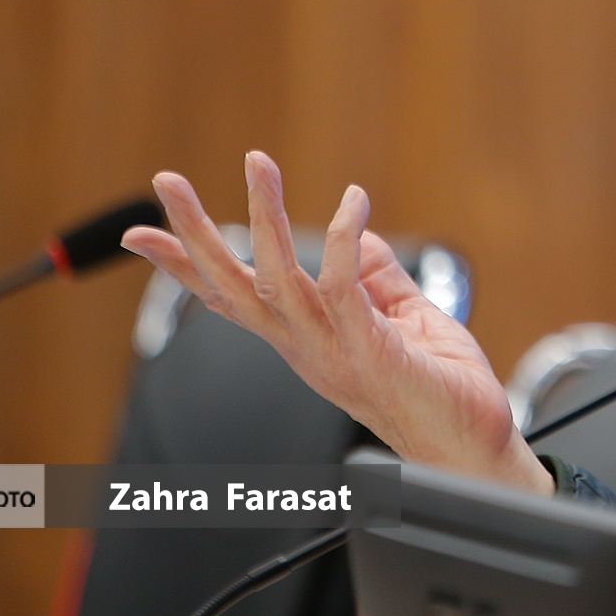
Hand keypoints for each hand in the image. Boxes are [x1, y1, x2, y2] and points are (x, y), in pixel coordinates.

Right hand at [121, 151, 553, 495]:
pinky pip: (343, 285)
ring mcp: (333, 351)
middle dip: (195, 234)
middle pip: (233, 286)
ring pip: (278, 277)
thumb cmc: (444, 393)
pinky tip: (354, 200)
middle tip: (165, 181)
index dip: (184, 266)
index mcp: (306, 341)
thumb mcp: (405, 320)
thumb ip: (377, 279)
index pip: (233, 298)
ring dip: (265, 216)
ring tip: (257, 163)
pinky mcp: (369, 349)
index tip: (140, 232)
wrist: (474, 452)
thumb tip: (357, 232)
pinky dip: (345, 237)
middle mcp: (307, 348)